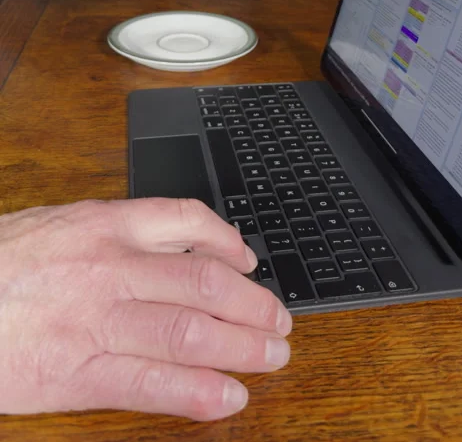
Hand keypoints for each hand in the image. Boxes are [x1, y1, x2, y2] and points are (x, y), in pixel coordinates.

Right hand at [0, 197, 291, 419]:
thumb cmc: (2, 264)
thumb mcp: (58, 224)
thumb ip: (114, 232)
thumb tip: (170, 244)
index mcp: (103, 224)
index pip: (186, 220)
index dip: (228, 242)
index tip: (249, 262)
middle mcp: (109, 267)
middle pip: (203, 282)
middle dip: (251, 303)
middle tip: (278, 319)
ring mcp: (97, 320)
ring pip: (189, 331)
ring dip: (241, 346)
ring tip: (272, 355)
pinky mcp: (78, 372)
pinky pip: (152, 383)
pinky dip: (198, 392)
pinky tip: (229, 397)